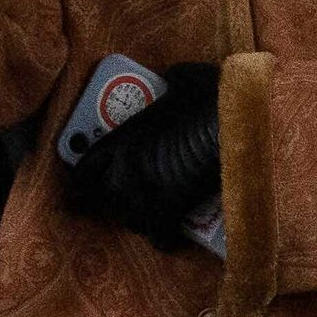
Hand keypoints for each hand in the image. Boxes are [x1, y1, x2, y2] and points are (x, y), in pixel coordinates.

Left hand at [58, 62, 222, 251]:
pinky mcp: (170, 212)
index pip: (86, 168)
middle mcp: (125, 170)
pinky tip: (173, 236)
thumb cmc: (211, 98)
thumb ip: (170, 82)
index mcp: (123, 137)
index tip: (82, 187)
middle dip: (106, 204)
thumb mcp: (185, 79)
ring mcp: (145, 194)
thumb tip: (172, 79)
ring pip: (129, 221)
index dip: (83, 180)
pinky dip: (166, 238)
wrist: (234, 126)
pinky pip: (159, 237)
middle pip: (101, 201)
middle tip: (115, 205)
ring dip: (138, 220)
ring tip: (150, 217)